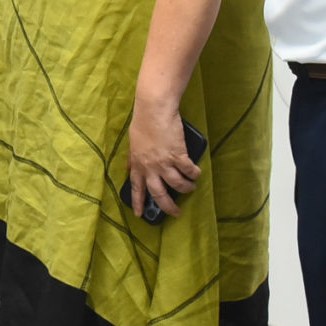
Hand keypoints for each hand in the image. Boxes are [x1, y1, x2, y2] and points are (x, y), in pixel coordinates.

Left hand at [125, 103, 201, 218]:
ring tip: (190, 187)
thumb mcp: (133, 143)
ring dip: (185, 188)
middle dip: (167, 206)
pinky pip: (188, 170)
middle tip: (175, 213)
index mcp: (138, 164)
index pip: (136, 188)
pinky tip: (196, 173)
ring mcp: (164, 163)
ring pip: (177, 184)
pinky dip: (194, 173)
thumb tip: (129, 167)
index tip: (139, 215)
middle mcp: (150, 167)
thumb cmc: (143, 122)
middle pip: (159, 193)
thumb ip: (133, 158)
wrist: (154, 110)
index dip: (138, 202)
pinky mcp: (178, 155)